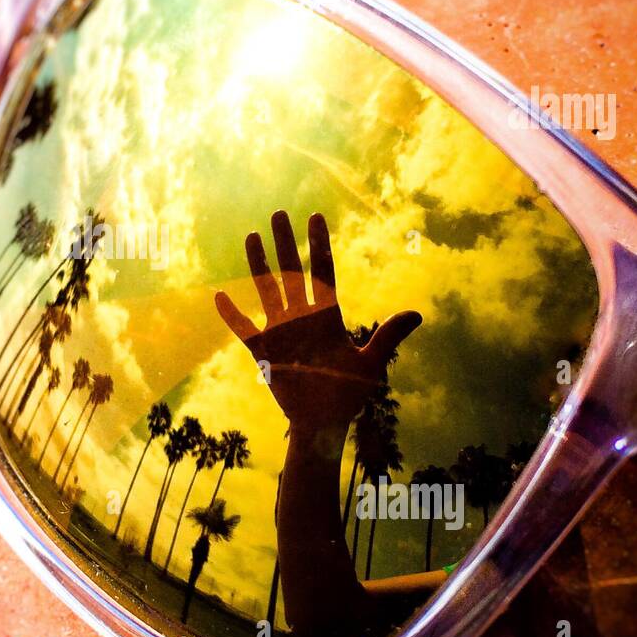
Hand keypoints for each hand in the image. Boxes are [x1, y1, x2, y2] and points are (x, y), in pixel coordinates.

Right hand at [215, 210, 420, 433]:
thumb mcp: (369, 364)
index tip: (314, 217)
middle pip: (292, 272)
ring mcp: (281, 332)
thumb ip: (387, 337)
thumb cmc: (348, 393)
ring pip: (267, 290)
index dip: (319, 244)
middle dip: (286, 243)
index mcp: (327, 315)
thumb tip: (417, 314)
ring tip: (251, 237)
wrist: (322, 422)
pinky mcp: (264, 352)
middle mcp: (302, 317)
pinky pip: (245, 330)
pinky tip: (220, 297)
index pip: (322, 271)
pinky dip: (233, 315)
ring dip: (258, 265)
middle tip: (278, 213)